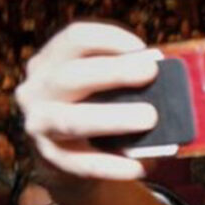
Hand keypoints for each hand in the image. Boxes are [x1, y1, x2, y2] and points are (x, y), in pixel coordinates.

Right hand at [16, 21, 159, 178]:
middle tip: (150, 72)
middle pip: (72, 76)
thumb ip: (122, 81)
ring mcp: (40, 126)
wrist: (65, 158)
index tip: (143, 48)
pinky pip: (84, 164)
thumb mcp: (99, 88)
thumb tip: (166, 85)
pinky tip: (140, 166)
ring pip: (72, 121)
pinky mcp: (52, 160)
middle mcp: (38, 90)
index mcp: (51, 62)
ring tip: (150, 118)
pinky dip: (114, 164)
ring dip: (114, 118)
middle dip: (113, 72)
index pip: (74, 38)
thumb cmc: (94, 110)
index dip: (109, 38)